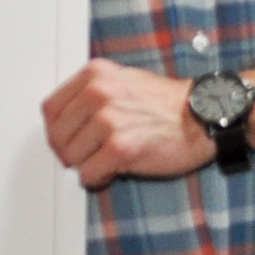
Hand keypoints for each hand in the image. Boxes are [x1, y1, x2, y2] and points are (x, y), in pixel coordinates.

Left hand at [42, 59, 211, 189]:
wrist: (204, 116)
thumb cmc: (167, 103)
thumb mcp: (122, 81)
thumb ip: (91, 94)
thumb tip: (65, 122)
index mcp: (94, 75)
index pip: (50, 109)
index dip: (55, 130)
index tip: (65, 140)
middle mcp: (98, 93)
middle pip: (57, 134)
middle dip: (68, 151)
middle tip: (84, 157)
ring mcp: (108, 120)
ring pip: (71, 156)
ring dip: (84, 166)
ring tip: (104, 162)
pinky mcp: (120, 148)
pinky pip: (88, 173)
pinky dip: (95, 179)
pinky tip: (110, 173)